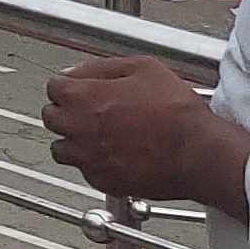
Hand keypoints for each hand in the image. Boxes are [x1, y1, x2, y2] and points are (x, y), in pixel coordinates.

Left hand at [45, 56, 244, 205]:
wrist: (198, 151)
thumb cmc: (176, 112)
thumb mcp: (142, 68)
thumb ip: (102, 67)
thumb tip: (80, 71)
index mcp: (81, 97)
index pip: (53, 87)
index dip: (69, 85)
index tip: (80, 88)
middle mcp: (76, 128)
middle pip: (51, 117)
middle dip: (66, 111)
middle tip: (89, 111)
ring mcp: (87, 158)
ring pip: (61, 149)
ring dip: (73, 140)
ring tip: (97, 135)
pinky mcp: (102, 181)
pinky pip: (85, 171)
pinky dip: (93, 163)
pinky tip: (114, 154)